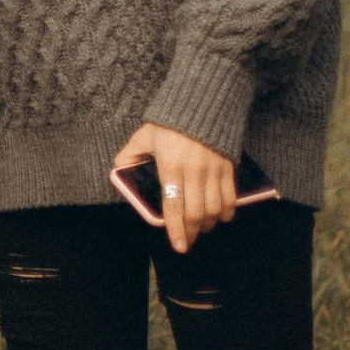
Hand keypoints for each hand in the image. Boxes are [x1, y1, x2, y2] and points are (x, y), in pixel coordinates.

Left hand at [114, 122, 236, 253]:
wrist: (201, 104)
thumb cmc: (169, 123)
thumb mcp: (145, 135)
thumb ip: (131, 153)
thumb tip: (119, 168)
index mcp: (170, 166)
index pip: (173, 205)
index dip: (176, 228)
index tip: (178, 245)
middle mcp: (193, 171)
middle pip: (196, 213)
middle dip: (192, 232)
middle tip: (187, 242)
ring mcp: (213, 170)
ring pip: (215, 209)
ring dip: (209, 225)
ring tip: (201, 230)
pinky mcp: (228, 168)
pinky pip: (230, 197)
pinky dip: (227, 212)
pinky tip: (220, 218)